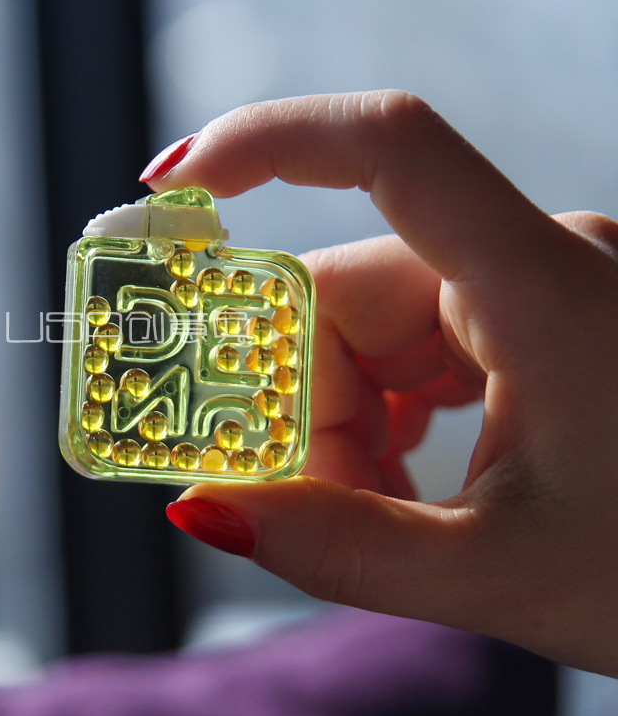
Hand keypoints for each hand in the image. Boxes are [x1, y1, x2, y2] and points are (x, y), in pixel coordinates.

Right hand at [144, 92, 617, 675]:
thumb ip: (342, 549)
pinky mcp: (518, 325)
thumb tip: (203, 510)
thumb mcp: (495, 574)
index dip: (267, 142)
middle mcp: (530, 261)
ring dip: (342, 423)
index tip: (173, 184)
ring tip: (378, 508)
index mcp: (542, 286)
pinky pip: (405, 349)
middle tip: (294, 497)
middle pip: (347, 293)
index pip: (390, 147)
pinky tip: (402, 480)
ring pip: (367, 330)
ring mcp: (524, 290)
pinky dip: (377, 416)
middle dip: (302, 400)